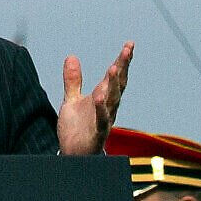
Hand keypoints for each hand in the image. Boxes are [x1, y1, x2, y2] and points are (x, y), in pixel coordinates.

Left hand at [57, 40, 132, 155]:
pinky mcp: (96, 134)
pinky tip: (99, 97)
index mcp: (102, 98)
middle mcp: (107, 108)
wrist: (73, 156)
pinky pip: (101, 121)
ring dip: (113, 85)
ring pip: (112, 101)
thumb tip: (71, 56)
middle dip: (123, 67)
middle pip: (118, 85)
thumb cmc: (76, 129)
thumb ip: (73, 80)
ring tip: (114, 68)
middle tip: (127, 50)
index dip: (122, 61)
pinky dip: (101, 109)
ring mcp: (104, 121)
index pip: (115, 76)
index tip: (130, 44)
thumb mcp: (71, 100)